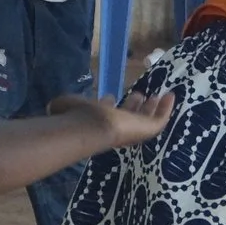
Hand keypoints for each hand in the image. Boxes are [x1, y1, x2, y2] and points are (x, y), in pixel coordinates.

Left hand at [49, 88, 175, 147]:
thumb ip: (61, 105)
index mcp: (98, 123)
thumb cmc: (78, 117)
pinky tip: (171, 96)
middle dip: (133, 106)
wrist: (93, 128)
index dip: (107, 105)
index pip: (105, 114)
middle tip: (139, 95)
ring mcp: (132, 129)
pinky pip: (159, 119)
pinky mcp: (146, 129)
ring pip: (145, 119)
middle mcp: (116, 127)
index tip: (108, 96)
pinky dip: (166, 109)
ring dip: (152, 108)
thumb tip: (54, 105)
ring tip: (159, 96)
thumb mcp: (66, 106)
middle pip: (128, 117)